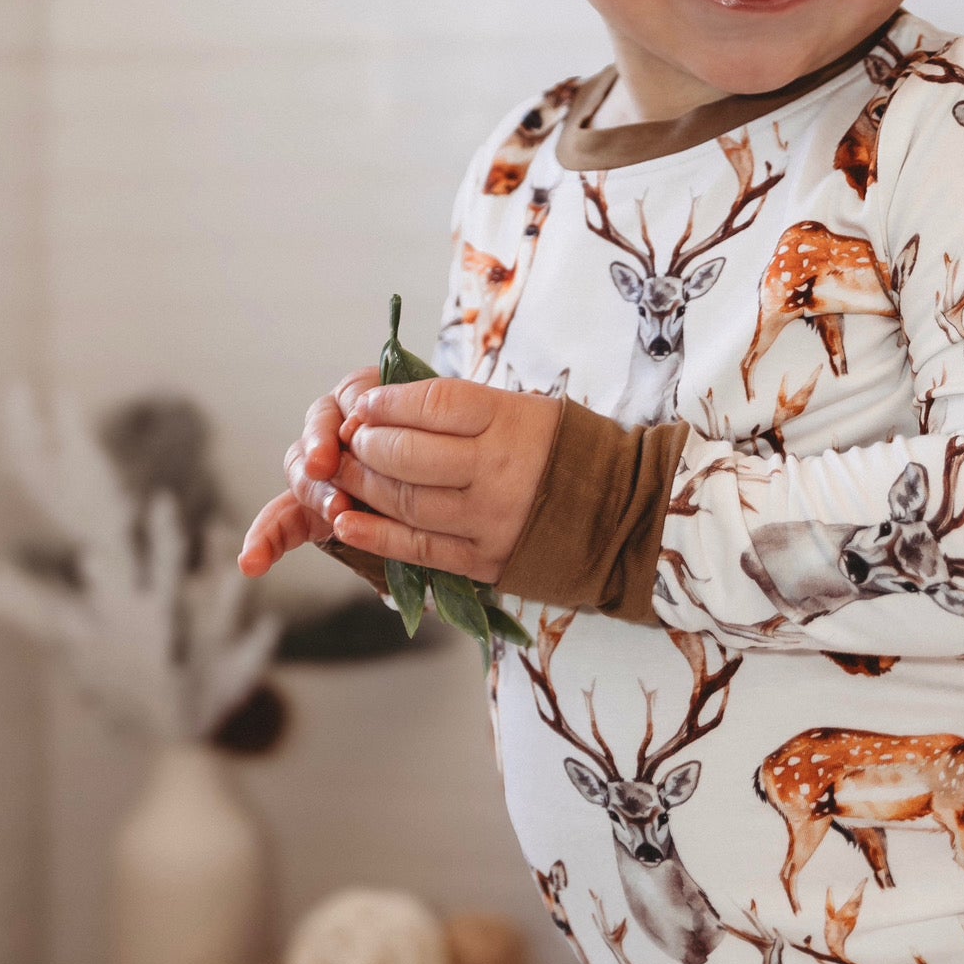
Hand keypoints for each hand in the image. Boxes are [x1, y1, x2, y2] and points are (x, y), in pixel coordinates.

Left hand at [239, 370, 559, 585]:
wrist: (618, 512)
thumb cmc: (560, 450)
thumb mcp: (522, 409)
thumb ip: (461, 410)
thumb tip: (385, 406)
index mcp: (509, 421)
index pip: (433, 404)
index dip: (388, 402)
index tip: (364, 402)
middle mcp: (497, 470)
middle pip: (409, 456)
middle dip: (367, 444)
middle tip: (351, 437)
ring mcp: (489, 520)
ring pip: (406, 502)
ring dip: (363, 486)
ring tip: (345, 473)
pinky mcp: (483, 561)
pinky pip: (417, 549)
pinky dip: (374, 536)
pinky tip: (346, 521)